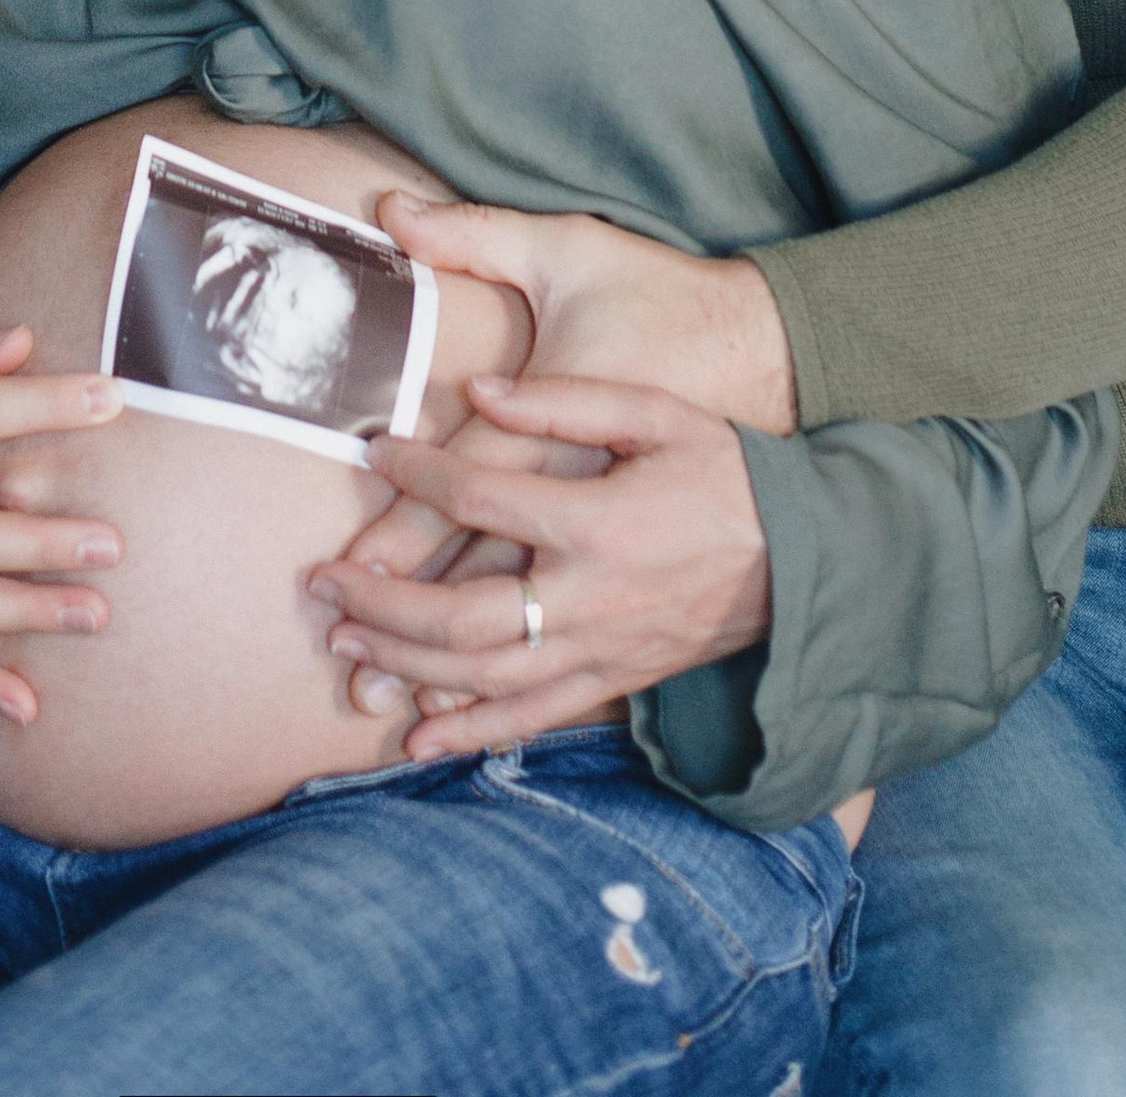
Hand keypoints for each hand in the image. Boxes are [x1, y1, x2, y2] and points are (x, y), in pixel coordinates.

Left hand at [324, 200, 792, 718]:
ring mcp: (599, 651)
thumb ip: (564, 401)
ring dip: (405, 661)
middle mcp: (590, 598)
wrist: (804, 557)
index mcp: (598, 520)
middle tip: (322, 579)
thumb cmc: (725, 470)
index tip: (375, 450)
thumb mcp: (656, 410)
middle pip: (462, 613)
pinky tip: (414, 735)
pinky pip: (530, 719)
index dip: (418, 473)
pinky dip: (468, 732)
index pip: (483, 494)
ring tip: (346, 638)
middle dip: (382, 599)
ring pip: (483, 675)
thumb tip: (478, 389)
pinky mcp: (612, 683)